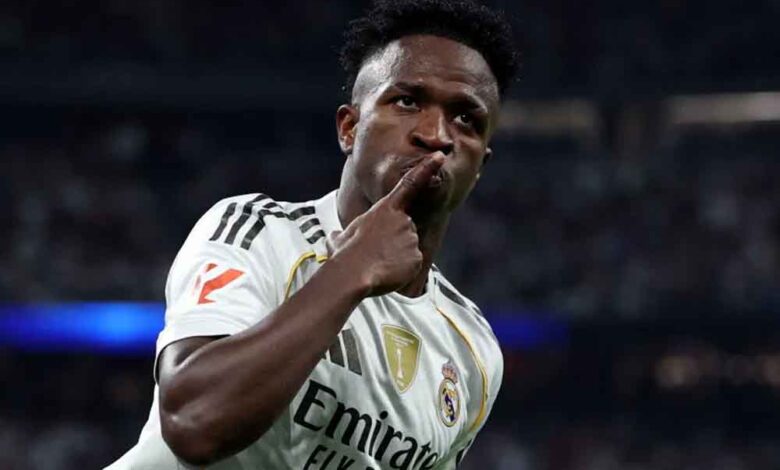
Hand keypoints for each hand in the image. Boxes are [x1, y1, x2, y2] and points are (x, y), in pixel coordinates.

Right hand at [327, 153, 444, 296]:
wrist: (352, 274)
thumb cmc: (344, 255)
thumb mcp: (339, 239)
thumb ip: (341, 236)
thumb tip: (334, 238)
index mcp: (385, 209)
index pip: (409, 184)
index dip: (427, 168)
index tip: (440, 156)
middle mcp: (403, 220)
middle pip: (405, 230)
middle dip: (393, 242)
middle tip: (375, 252)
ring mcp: (411, 238)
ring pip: (408, 249)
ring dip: (396, 257)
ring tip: (378, 263)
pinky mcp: (417, 257)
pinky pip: (411, 265)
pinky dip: (402, 270)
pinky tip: (388, 272)